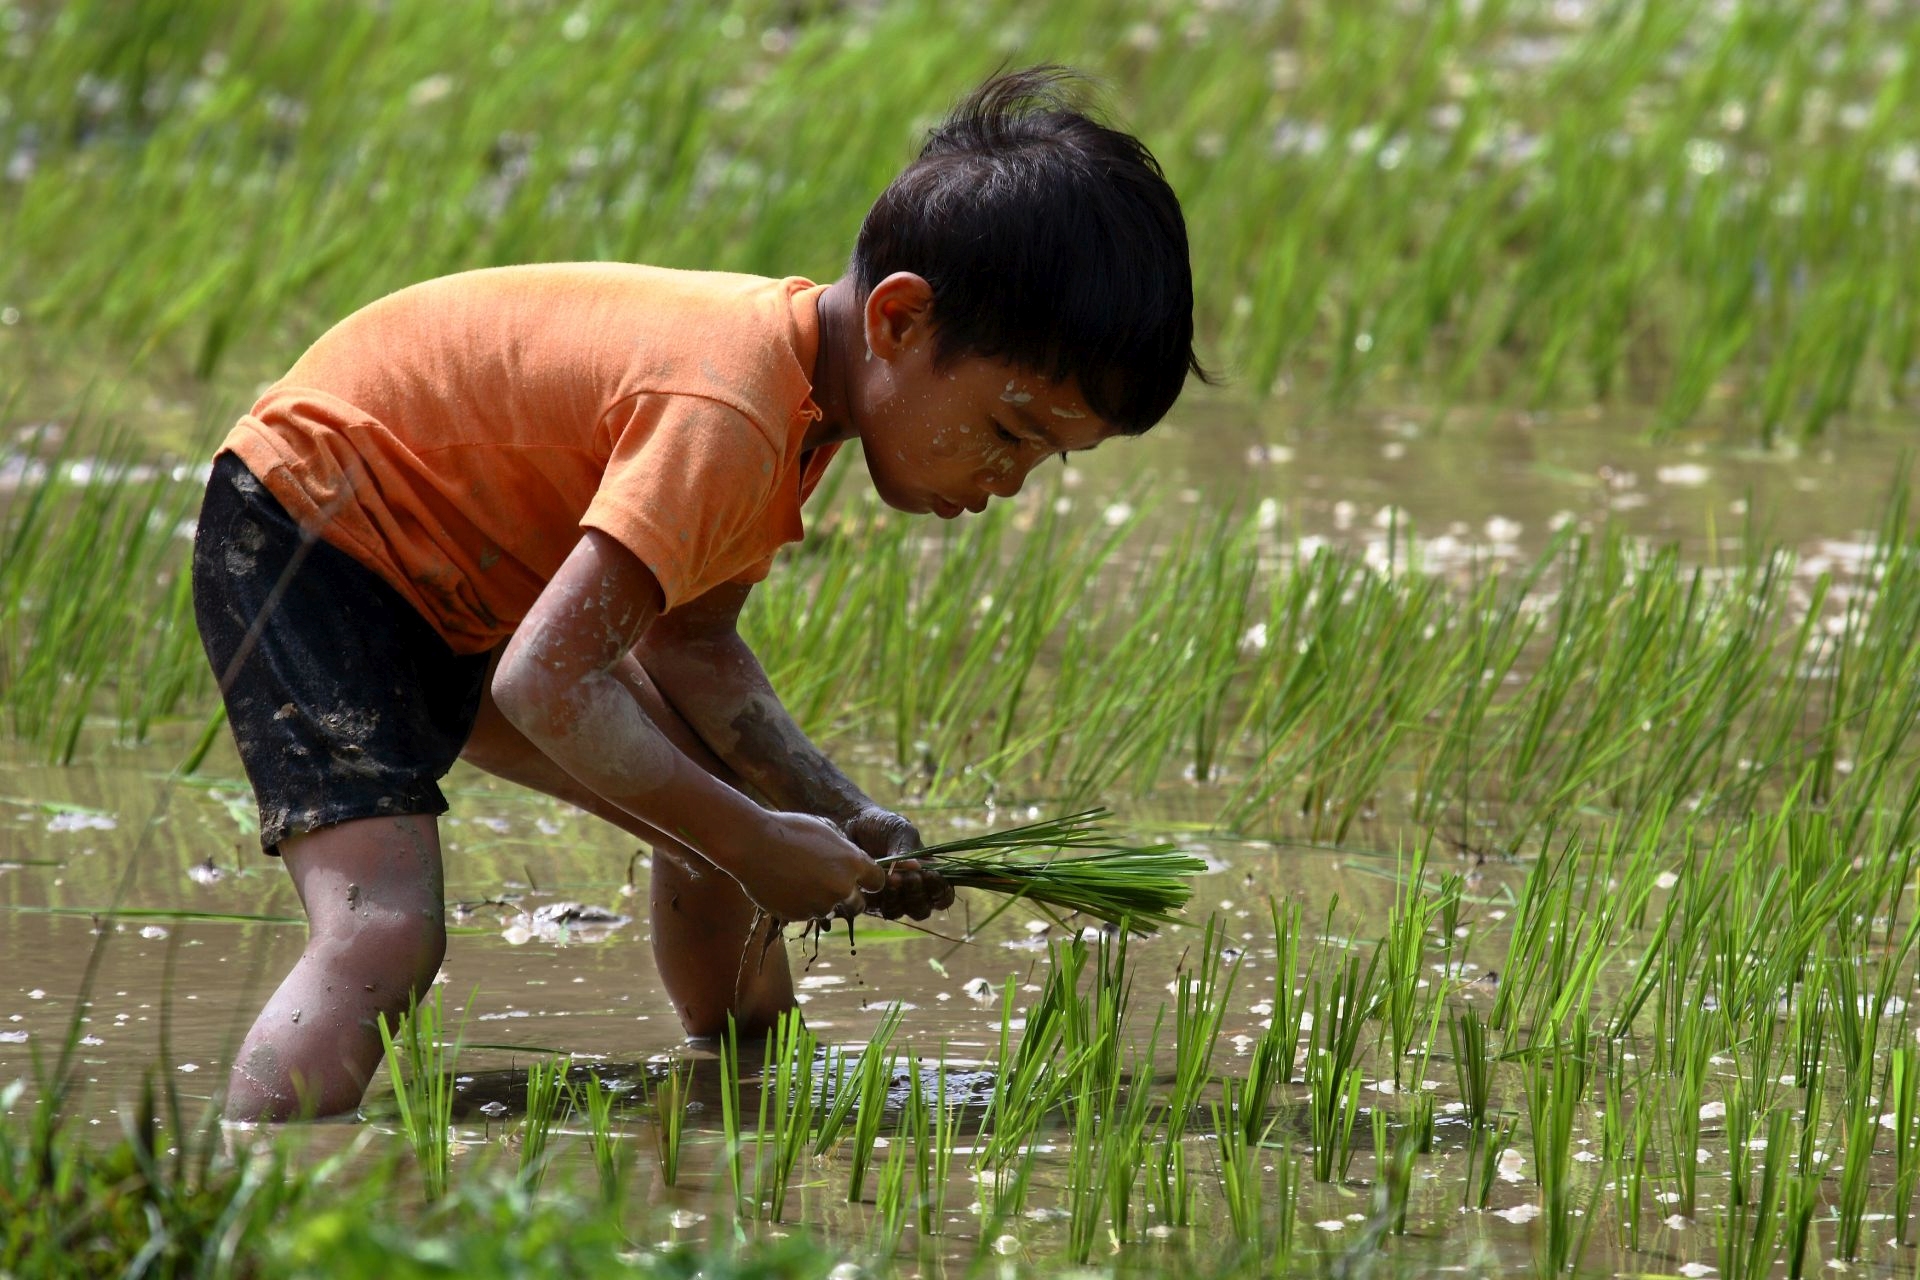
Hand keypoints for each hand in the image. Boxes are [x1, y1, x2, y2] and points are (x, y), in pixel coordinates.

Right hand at [738, 811, 885, 921]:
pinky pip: (805, 914)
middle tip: (832, 886)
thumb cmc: (788, 830)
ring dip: (819, 900)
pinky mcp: (799, 916)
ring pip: (829, 910)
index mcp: (853, 863)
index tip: (862, 880)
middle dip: (849, 899)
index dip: (870, 880)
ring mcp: (820, 904)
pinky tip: (785, 885)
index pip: (878, 881)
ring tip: (798, 878)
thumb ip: (843, 849)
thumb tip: (851, 860)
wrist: (752, 844)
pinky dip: (799, 904)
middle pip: (859, 905)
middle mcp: (842, 888)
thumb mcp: (824, 829)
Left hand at [842, 806, 954, 920]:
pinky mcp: (870, 900)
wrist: (850, 822)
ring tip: (891, 878)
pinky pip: (878, 909)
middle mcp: (912, 890)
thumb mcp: (901, 830)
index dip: (940, 890)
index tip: (929, 875)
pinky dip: (879, 898)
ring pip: (901, 912)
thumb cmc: (881, 825)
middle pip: (923, 910)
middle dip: (917, 895)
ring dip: (898, 899)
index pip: (944, 895)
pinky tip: (875, 882)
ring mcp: (891, 897)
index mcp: (928, 874)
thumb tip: (916, 868)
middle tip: (908, 877)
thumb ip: (910, 849)